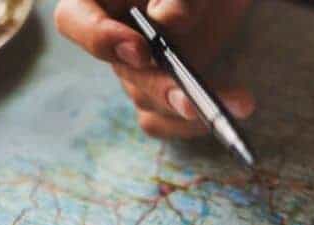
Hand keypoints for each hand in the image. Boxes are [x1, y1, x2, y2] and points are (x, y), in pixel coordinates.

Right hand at [54, 0, 254, 138]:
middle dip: (162, 88)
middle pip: (125, 73)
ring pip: (149, 103)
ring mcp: (136, 71)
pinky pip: (166, 120)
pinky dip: (196, 123)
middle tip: (191, 100)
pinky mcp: (160, 94)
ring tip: (239, 102)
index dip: (100, 39)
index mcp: (100, 0)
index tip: (140, 50)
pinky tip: (231, 112)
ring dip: (191, 110)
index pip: (74, 21)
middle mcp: (113, 39)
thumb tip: (169, 21)